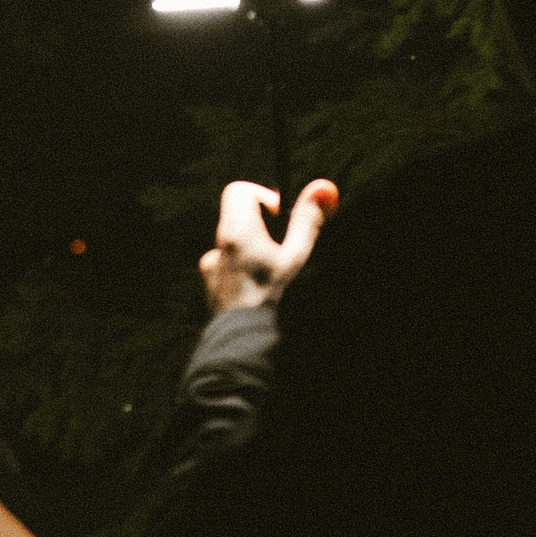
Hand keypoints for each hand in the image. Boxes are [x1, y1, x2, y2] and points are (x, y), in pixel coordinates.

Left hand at [199, 178, 338, 312]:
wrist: (248, 349)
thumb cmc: (276, 302)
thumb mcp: (299, 258)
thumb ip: (308, 221)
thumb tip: (323, 186)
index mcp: (235, 233)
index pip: (238, 191)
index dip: (264, 198)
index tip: (284, 220)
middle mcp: (217, 250)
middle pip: (239, 221)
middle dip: (266, 231)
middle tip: (288, 254)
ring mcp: (212, 274)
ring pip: (236, 251)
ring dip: (257, 257)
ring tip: (279, 280)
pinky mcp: (214, 295)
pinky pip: (230, 275)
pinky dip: (247, 277)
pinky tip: (266, 297)